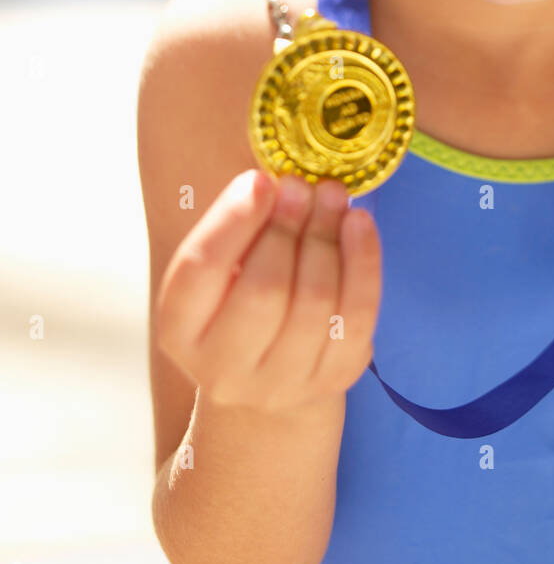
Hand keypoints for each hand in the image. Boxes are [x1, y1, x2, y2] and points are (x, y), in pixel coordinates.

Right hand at [155, 169, 381, 415]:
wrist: (272, 374)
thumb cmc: (241, 300)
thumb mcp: (222, 269)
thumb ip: (239, 231)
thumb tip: (280, 186)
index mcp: (180, 330)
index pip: (200, 271)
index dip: (232, 221)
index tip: (259, 180)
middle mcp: (222, 368)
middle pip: (263, 290)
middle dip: (288, 227)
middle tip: (302, 186)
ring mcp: (281, 383)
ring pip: (314, 302)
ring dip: (327, 237)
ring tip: (333, 196)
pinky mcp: (333, 379)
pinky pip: (355, 316)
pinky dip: (363, 262)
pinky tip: (359, 223)